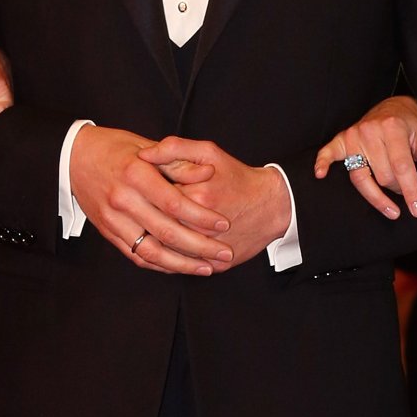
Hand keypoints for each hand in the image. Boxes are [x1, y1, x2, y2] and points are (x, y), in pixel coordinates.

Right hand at [69, 125, 232, 276]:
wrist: (72, 158)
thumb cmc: (114, 148)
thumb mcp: (146, 146)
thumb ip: (177, 161)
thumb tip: (208, 174)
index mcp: (135, 174)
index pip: (175, 203)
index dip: (201, 217)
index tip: (224, 225)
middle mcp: (122, 199)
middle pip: (167, 232)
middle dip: (200, 247)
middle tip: (224, 254)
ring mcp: (112, 219)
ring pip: (152, 251)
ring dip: (182, 264)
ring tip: (207, 268)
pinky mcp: (108, 232)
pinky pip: (137, 255)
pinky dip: (160, 265)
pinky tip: (180, 266)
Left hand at [138, 137, 291, 266]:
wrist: (273, 205)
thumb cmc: (238, 177)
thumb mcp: (208, 152)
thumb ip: (174, 148)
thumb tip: (143, 156)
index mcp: (195, 196)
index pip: (152, 198)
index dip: (144, 194)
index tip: (143, 189)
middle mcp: (201, 226)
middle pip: (157, 227)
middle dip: (147, 219)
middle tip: (144, 210)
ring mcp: (210, 250)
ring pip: (168, 252)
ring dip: (154, 242)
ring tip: (151, 228)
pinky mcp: (217, 264)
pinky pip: (185, 267)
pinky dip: (172, 260)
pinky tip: (167, 247)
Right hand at [314, 93, 416, 221]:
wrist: (392, 107)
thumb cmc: (409, 125)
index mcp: (393, 128)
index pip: (402, 167)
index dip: (411, 191)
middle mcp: (371, 131)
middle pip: (383, 176)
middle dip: (398, 190)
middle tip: (407, 193)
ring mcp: (354, 135)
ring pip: (362, 177)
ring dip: (377, 197)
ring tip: (392, 210)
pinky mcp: (342, 139)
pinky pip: (329, 153)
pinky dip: (323, 163)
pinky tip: (320, 175)